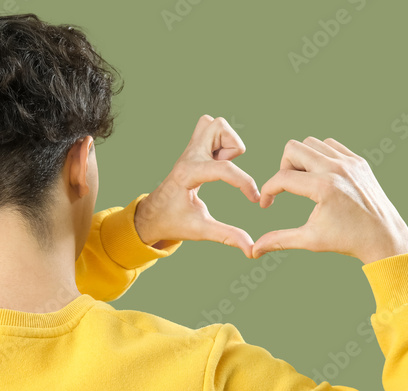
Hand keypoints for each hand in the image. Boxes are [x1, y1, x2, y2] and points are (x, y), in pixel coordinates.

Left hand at [134, 115, 260, 258]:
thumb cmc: (174, 222)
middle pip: (216, 127)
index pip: (222, 168)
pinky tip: (220, 164)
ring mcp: (190, 150)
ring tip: (223, 165)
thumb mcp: (200, 230)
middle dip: (232, 147)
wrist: (152, 215)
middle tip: (228, 169)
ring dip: (226, 141)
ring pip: (213, 124)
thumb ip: (227, 236)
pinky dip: (221, 142)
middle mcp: (188, 156)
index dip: (244, 183)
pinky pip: (210, 131)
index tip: (255, 200)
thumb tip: (251, 250)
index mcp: (187, 174)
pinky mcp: (193, 150)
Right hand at [252, 137, 407, 263]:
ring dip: (302, 160)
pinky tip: (320, 178)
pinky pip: (331, 146)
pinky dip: (320, 157)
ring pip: (311, 143)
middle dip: (283, 168)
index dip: (267, 191)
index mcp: (323, 187)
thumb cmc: (346, 240)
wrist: (384, 237)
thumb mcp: (310, 240)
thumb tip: (253, 251)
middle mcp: (336, 168)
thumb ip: (279, 240)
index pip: (282, 178)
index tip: (266, 204)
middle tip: (288, 188)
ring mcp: (349, 162)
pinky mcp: (358, 161)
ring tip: (304, 183)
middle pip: (293, 149)